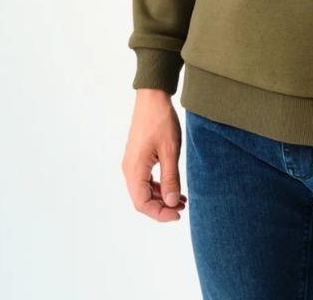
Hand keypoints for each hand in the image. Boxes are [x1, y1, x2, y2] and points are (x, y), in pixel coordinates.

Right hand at [121, 89, 187, 221]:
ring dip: (161, 198)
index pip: (142, 204)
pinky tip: (173, 187)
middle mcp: (129, 169)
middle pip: (141, 200)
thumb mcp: (170, 151)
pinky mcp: (137, 158)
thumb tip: (172, 203)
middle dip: (161, 207)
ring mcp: (132, 163)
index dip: (160, 214)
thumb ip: (171, 179)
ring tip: (181, 199)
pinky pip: (145, 180)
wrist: (152, 98)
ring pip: (143, 191)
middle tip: (182, 208)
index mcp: (134, 170)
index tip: (178, 214)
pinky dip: (158, 187)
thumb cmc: (161, 122)